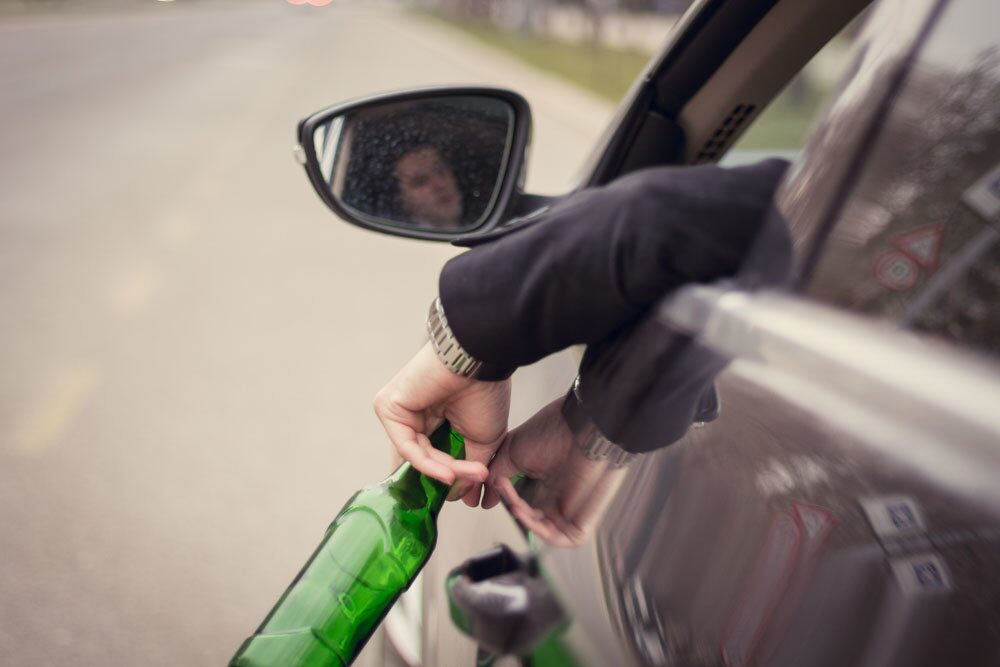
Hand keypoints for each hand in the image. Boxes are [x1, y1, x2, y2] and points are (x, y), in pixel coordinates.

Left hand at [374, 342, 510, 502]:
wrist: (481, 361)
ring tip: (472, 477)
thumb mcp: (483, 440)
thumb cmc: (486, 392)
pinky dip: (428, 464)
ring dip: (446, 471)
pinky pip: (406, 447)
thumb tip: (465, 495)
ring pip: (418, 456)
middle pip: (422, 461)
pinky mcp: (388, 408)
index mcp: (434, 420)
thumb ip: (468, 470)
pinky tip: (449, 474)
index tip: (469, 496)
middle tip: (471, 489)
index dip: (447, 480)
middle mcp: (414, 416)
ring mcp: (399, 412)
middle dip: (448, 478)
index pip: (429, 459)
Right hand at [483, 399, 627, 546]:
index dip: (508, 499)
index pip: (525, 503)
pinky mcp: (584, 518)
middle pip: (532, 517)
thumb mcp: (513, 452)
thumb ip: (497, 476)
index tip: (495, 485)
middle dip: (514, 508)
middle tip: (503, 488)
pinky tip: (526, 515)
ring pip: (544, 530)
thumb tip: (487, 499)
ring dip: (524, 521)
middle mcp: (559, 496)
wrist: (583, 426)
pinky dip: (541, 532)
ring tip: (514, 505)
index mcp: (546, 482)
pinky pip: (563, 538)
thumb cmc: (554, 432)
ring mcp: (572, 508)